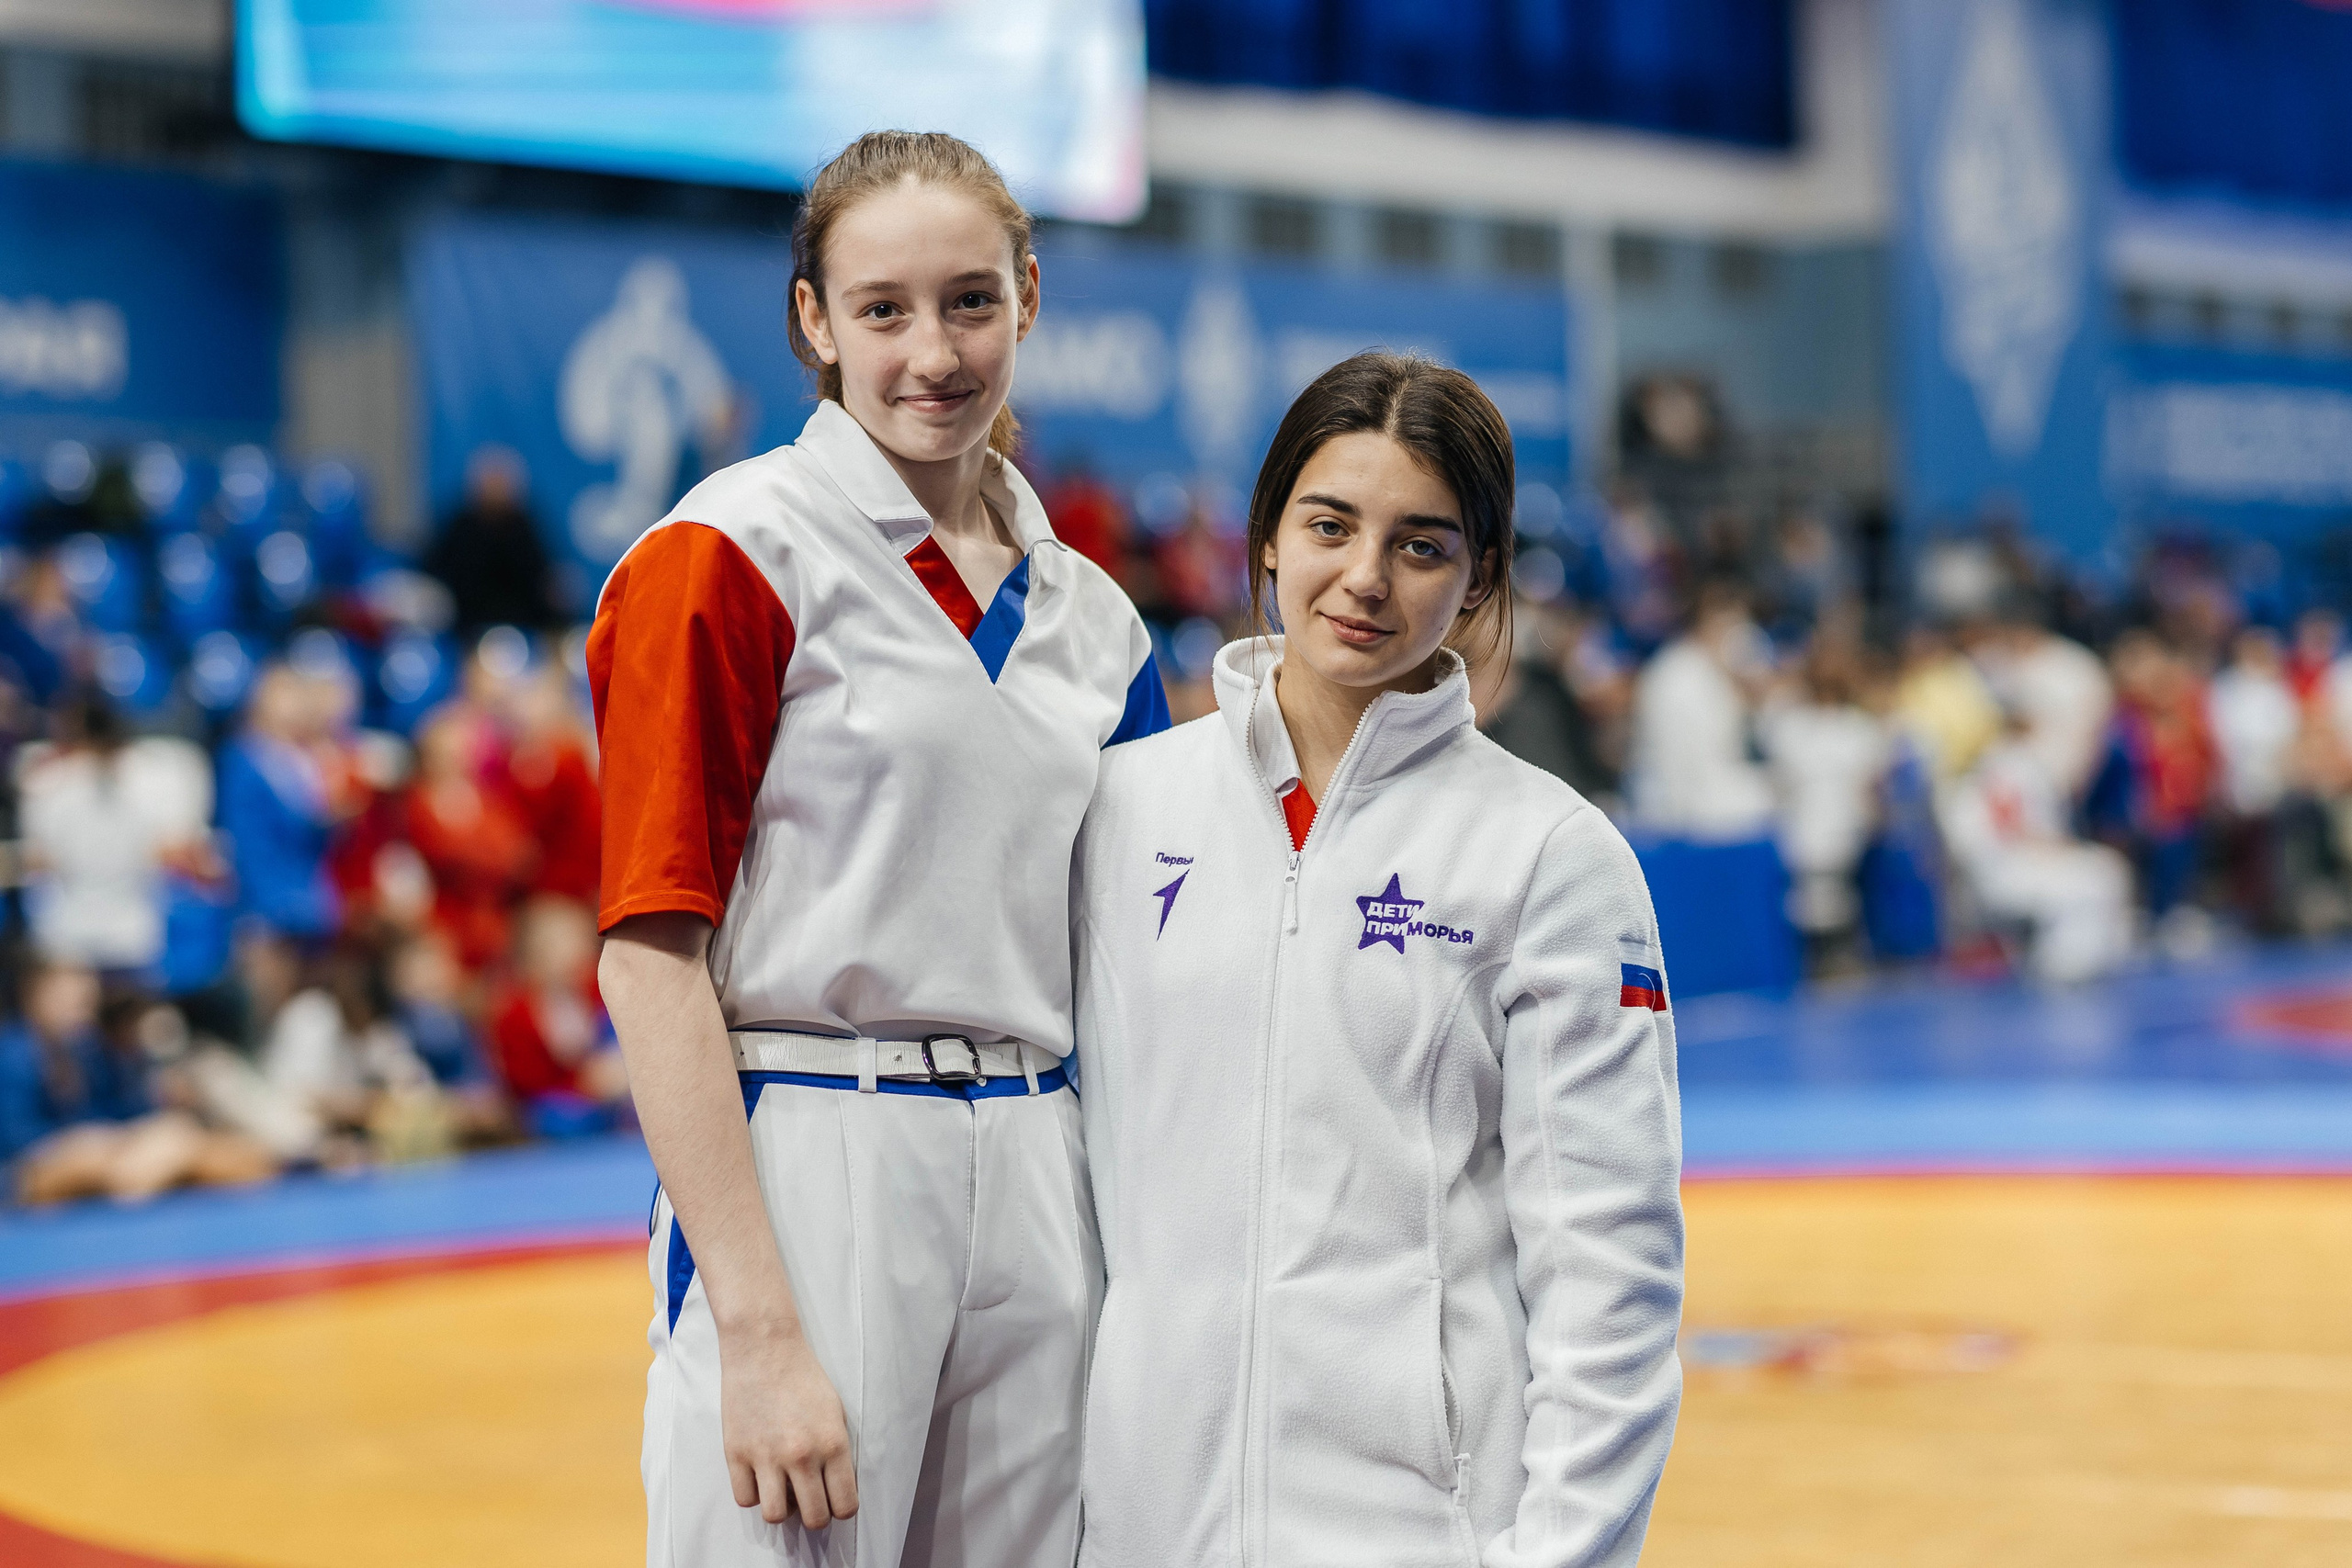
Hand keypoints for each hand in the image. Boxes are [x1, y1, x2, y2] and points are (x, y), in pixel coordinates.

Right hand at [718, 1321, 858, 1529]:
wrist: (764, 1349)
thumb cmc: (804, 1378)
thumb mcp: (836, 1413)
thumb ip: (836, 1453)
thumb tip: (831, 1488)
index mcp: (833, 1444)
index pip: (845, 1504)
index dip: (842, 1509)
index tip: (836, 1502)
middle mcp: (801, 1456)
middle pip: (814, 1519)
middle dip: (816, 1515)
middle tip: (810, 1500)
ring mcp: (766, 1457)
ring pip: (776, 1516)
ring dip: (782, 1508)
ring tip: (783, 1489)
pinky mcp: (736, 1453)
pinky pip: (745, 1499)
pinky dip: (754, 1493)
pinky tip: (760, 1476)